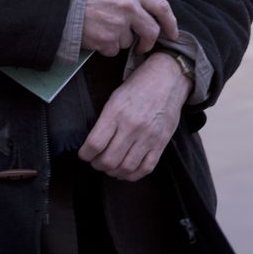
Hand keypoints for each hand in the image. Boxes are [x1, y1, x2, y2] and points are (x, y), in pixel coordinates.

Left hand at [78, 51, 191, 181]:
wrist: (168, 78)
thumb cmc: (139, 86)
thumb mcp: (115, 97)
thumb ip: (105, 120)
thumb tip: (94, 144)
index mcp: (116, 112)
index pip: (94, 144)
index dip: (85, 154)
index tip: (84, 154)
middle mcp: (132, 126)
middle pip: (109, 160)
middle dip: (97, 165)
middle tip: (96, 162)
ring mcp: (148, 136)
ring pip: (126, 168)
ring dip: (114, 172)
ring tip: (110, 167)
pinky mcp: (161, 143)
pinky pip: (146, 168)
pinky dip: (133, 175)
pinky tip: (126, 171)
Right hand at [81, 0, 177, 56]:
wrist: (62, 5)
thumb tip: (149, 11)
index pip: (162, 7)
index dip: (170, 23)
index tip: (172, 33)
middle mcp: (129, 5)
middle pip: (151, 31)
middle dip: (148, 42)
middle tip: (143, 46)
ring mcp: (119, 23)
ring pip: (129, 42)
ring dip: (119, 41)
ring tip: (103, 29)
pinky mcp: (107, 39)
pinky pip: (113, 50)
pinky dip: (106, 47)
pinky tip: (95, 36)